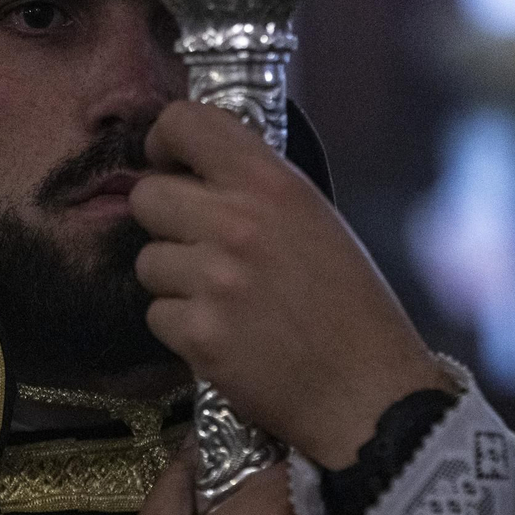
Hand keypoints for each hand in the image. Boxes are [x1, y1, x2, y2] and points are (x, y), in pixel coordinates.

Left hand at [130, 101, 450, 469]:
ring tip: (223, 299)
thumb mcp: (316, 218)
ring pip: (148, 260)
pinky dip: (182, 327)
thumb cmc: (350, 305)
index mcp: (271, 182)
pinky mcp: (198, 334)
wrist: (368, 392)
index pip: (184, 122)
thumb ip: (257, 188)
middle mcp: (236, 222)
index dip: (165, 141)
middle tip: (199, 245)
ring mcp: (212, 279)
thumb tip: (197, 168)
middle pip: (146, 196)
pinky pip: (157, 315)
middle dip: (165, 221)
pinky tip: (225, 335)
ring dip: (174, 280)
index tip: (171, 163)